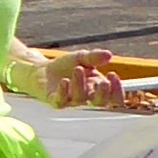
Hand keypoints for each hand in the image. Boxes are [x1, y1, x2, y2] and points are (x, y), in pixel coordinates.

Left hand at [40, 47, 157, 114]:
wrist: (41, 70)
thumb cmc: (65, 66)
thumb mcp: (81, 58)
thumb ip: (94, 57)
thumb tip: (109, 55)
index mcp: (96, 88)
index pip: (112, 96)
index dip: (116, 89)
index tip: (113, 74)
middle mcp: (86, 97)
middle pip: (100, 103)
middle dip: (104, 93)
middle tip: (104, 82)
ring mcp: (70, 100)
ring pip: (80, 99)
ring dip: (80, 84)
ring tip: (78, 69)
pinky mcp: (55, 100)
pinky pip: (61, 101)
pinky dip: (64, 91)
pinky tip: (65, 81)